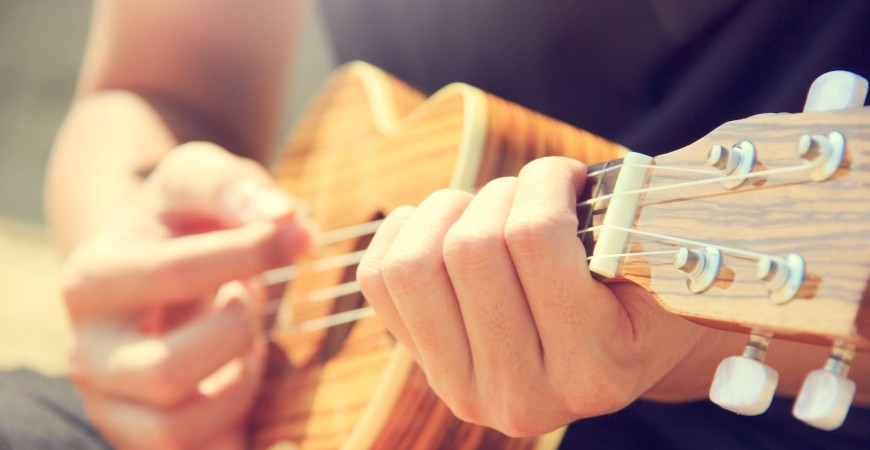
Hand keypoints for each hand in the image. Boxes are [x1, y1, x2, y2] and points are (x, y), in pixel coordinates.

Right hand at [60, 142, 309, 448]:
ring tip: (247, 344)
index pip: (173, 274)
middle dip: (234, 334)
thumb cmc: (182, 221)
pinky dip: (239, 436)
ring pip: (177, 430)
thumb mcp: (199, 180)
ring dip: (238, 385)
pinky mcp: (147, 439)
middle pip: (163, 372)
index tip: (295, 235)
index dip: (247, 253)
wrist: (156, 266)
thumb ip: (237, 187)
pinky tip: (265, 402)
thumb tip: (289, 221)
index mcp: (93, 280)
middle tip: (250, 302)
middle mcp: (89, 352)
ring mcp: (114, 405)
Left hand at [357, 156, 708, 436]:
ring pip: (413, 267)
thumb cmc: (640, 294)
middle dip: (501, 193)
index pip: (535, 239)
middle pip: (470, 249)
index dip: (546, 180)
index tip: (567, 174)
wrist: (615, 352)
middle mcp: (524, 395)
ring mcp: (464, 387)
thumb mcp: (662, 265)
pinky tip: (444, 225)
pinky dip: (404, 230)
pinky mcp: (424, 367)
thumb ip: (625, 222)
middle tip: (530, 192)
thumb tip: (558, 174)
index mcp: (594, 370)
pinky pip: (379, 279)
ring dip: (447, 211)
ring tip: (485, 208)